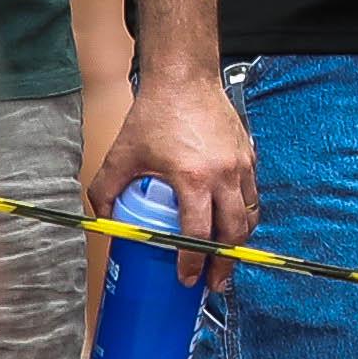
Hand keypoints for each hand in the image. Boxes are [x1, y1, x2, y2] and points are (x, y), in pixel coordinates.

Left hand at [103, 66, 256, 283]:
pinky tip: (232, 221)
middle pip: (233, 233)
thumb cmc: (157, 112)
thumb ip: (106, 189)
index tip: (187, 278)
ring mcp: (241, 165)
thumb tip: (104, 221)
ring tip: (225, 256)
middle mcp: (224, 174)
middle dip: (224, 262)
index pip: (198, 234)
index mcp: (193, 178)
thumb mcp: (122, 154)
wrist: (185, 77)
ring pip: (249, 215)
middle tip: (214, 280)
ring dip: (238, 241)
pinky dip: (244, 213)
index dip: (193, 262)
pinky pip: (252, 194)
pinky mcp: (248, 155)